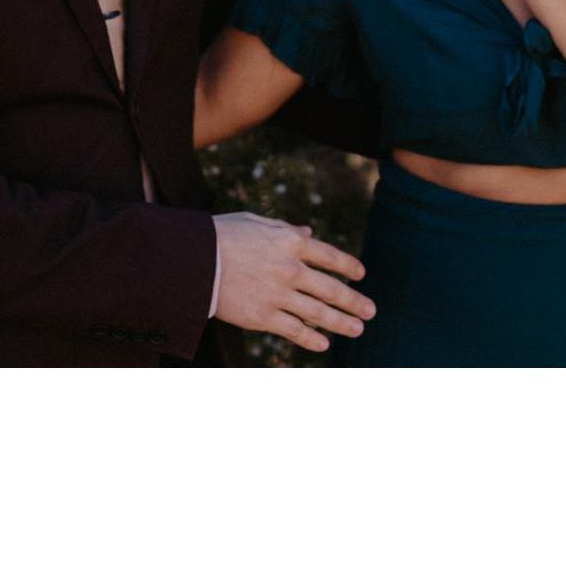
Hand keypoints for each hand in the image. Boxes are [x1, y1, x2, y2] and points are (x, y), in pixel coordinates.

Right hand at [211, 212, 374, 352]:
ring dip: (342, 322)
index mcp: (291, 242)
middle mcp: (291, 269)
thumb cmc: (222, 235)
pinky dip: (312, 338)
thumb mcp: (257, 222)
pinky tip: (324, 343)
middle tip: (370, 310)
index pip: (330, 256)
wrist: (195, 261)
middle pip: (331, 289)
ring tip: (357, 329)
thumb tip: (309, 233)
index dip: (348, 266)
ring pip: (319, 313)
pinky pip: (294, 330)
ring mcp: (279, 295)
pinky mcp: (264, 317)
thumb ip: (286, 230)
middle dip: (354, 301)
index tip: (360, 275)